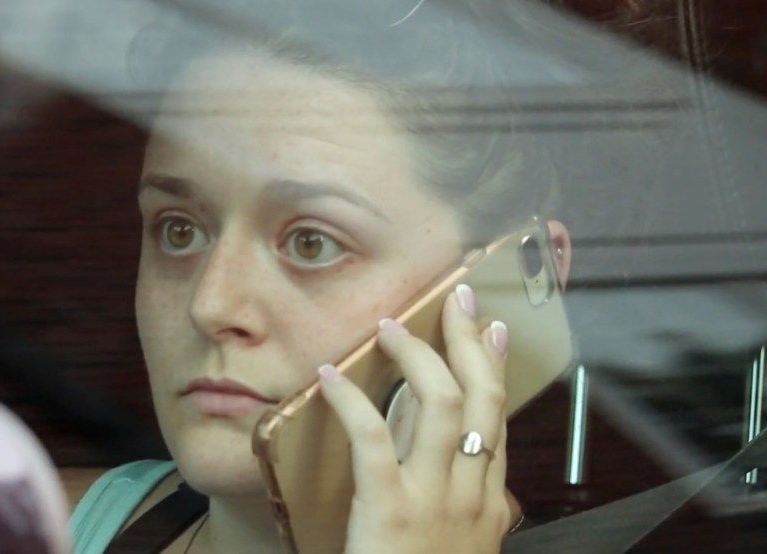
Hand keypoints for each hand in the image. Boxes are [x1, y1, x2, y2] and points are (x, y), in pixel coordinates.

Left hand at [318, 284, 513, 553]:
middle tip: (455, 298)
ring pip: (440, 405)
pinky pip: (373, 439)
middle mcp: (471, 498)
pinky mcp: (391, 511)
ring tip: (389, 326)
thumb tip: (440, 447)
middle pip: (480, 400)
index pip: (496, 422)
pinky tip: (330, 377)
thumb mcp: (454, 548)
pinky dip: (350, 402)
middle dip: (468, 341)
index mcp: (487, 508)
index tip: (490, 330)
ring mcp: (435, 503)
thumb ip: (458, 502)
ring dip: (415, 355)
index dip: (494, 369)